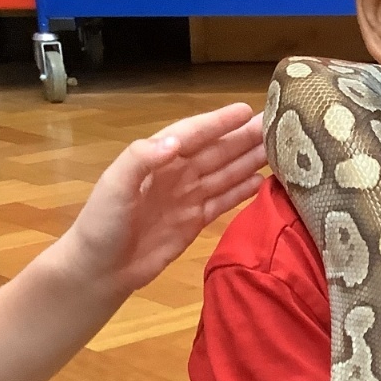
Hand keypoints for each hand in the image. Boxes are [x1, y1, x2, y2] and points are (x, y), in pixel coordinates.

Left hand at [50, 104, 265, 302]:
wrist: (101, 270)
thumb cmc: (102, 224)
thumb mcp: (114, 185)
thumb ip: (141, 158)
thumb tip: (176, 142)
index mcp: (157, 158)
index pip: (194, 134)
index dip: (219, 123)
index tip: (247, 110)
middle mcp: (176, 173)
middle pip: (216, 151)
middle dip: (244, 138)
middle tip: (279, 127)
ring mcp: (187, 197)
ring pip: (224, 173)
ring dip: (249, 161)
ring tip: (279, 150)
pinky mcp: (194, 221)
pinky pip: (222, 201)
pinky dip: (242, 190)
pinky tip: (262, 181)